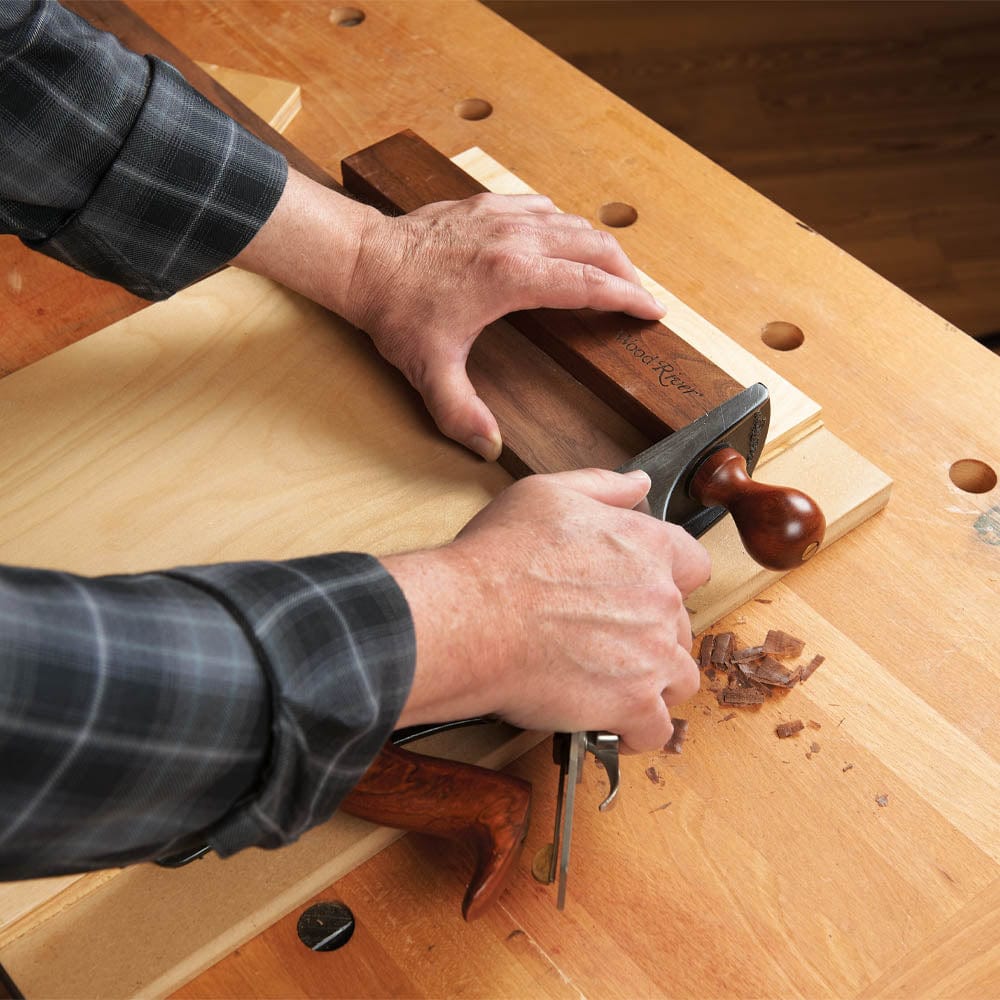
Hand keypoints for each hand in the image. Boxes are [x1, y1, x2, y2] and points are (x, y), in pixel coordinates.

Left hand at [343, 194, 664, 458]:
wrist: (360, 260)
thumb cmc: (395, 309)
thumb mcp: (428, 369)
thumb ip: (460, 412)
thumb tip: (487, 448)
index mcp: (513, 276)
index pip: (589, 284)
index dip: (628, 298)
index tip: (653, 310)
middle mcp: (517, 238)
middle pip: (594, 246)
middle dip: (625, 271)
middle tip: (639, 295)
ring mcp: (502, 216)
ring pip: (572, 222)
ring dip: (598, 247)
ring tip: (611, 272)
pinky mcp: (485, 206)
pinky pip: (541, 207)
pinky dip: (563, 224)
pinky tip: (562, 239)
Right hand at [385, 468, 710, 752]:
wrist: (468, 618)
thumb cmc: (498, 557)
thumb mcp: (546, 495)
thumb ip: (603, 488)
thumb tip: (640, 485)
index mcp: (647, 545)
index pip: (693, 564)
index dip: (669, 580)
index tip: (642, 593)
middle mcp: (661, 598)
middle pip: (682, 624)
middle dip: (652, 634)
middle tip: (606, 640)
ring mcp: (652, 654)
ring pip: (679, 677)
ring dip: (653, 683)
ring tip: (611, 685)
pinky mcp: (634, 703)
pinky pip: (657, 729)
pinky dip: (636, 731)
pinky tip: (610, 724)